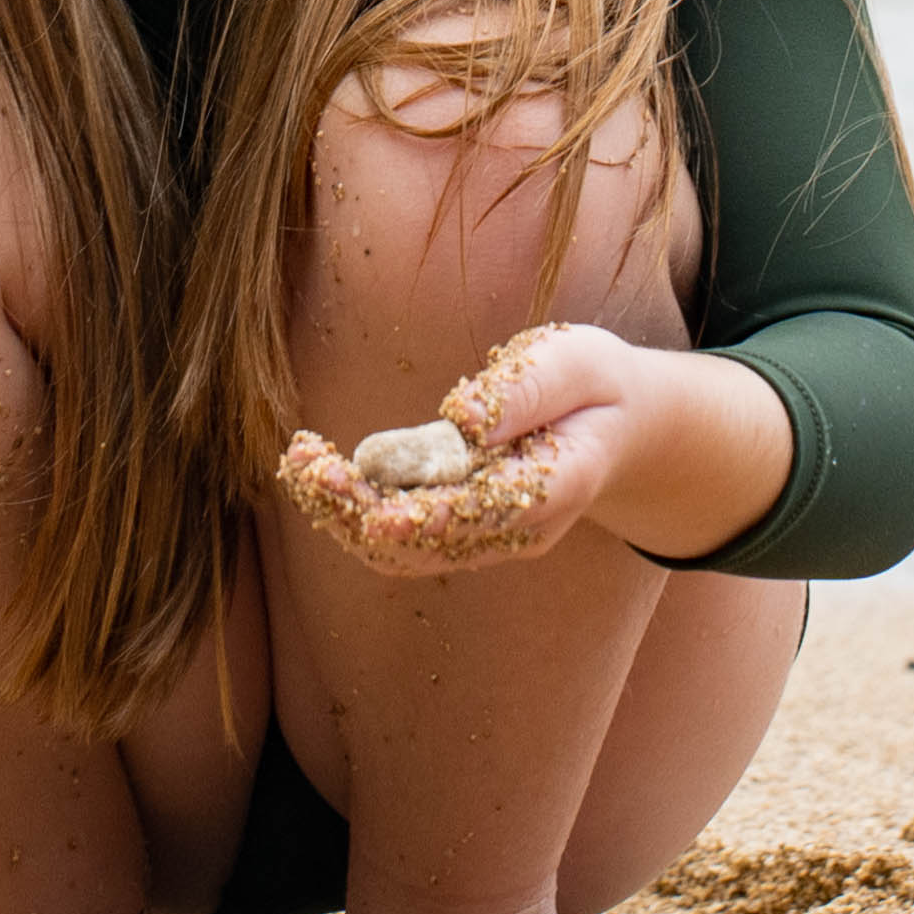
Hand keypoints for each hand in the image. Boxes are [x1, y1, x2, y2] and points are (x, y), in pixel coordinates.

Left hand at [275, 325, 676, 578]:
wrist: (616, 428)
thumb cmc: (594, 385)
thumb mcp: (577, 361)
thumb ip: (525, 389)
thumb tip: (463, 417)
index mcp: (559, 483)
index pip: (487, 512)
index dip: (427, 516)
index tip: (371, 507)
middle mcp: (520, 528)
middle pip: (430, 542)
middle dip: (358, 511)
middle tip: (303, 462)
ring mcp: (490, 539)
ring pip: (406, 552)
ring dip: (345, 515)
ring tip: (297, 464)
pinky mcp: (464, 533)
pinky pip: (403, 540)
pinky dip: (356, 511)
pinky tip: (320, 474)